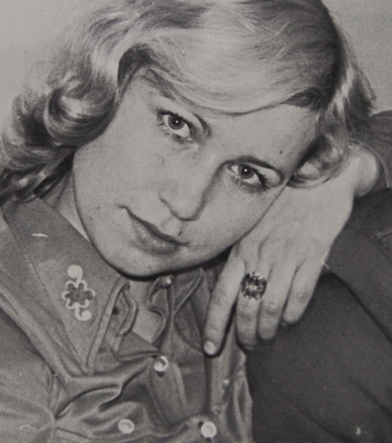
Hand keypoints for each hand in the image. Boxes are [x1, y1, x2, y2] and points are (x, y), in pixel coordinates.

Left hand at [203, 145, 377, 354]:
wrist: (314, 177)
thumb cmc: (279, 200)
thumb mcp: (250, 222)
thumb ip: (239, 250)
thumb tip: (225, 278)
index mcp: (240, 248)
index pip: (221, 294)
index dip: (215, 324)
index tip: (210, 347)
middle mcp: (260, 255)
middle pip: (246, 306)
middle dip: (244, 333)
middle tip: (247, 345)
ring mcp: (286, 256)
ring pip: (271, 306)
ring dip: (268, 329)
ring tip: (267, 337)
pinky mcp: (312, 254)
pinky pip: (300, 294)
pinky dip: (293, 314)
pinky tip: (289, 320)